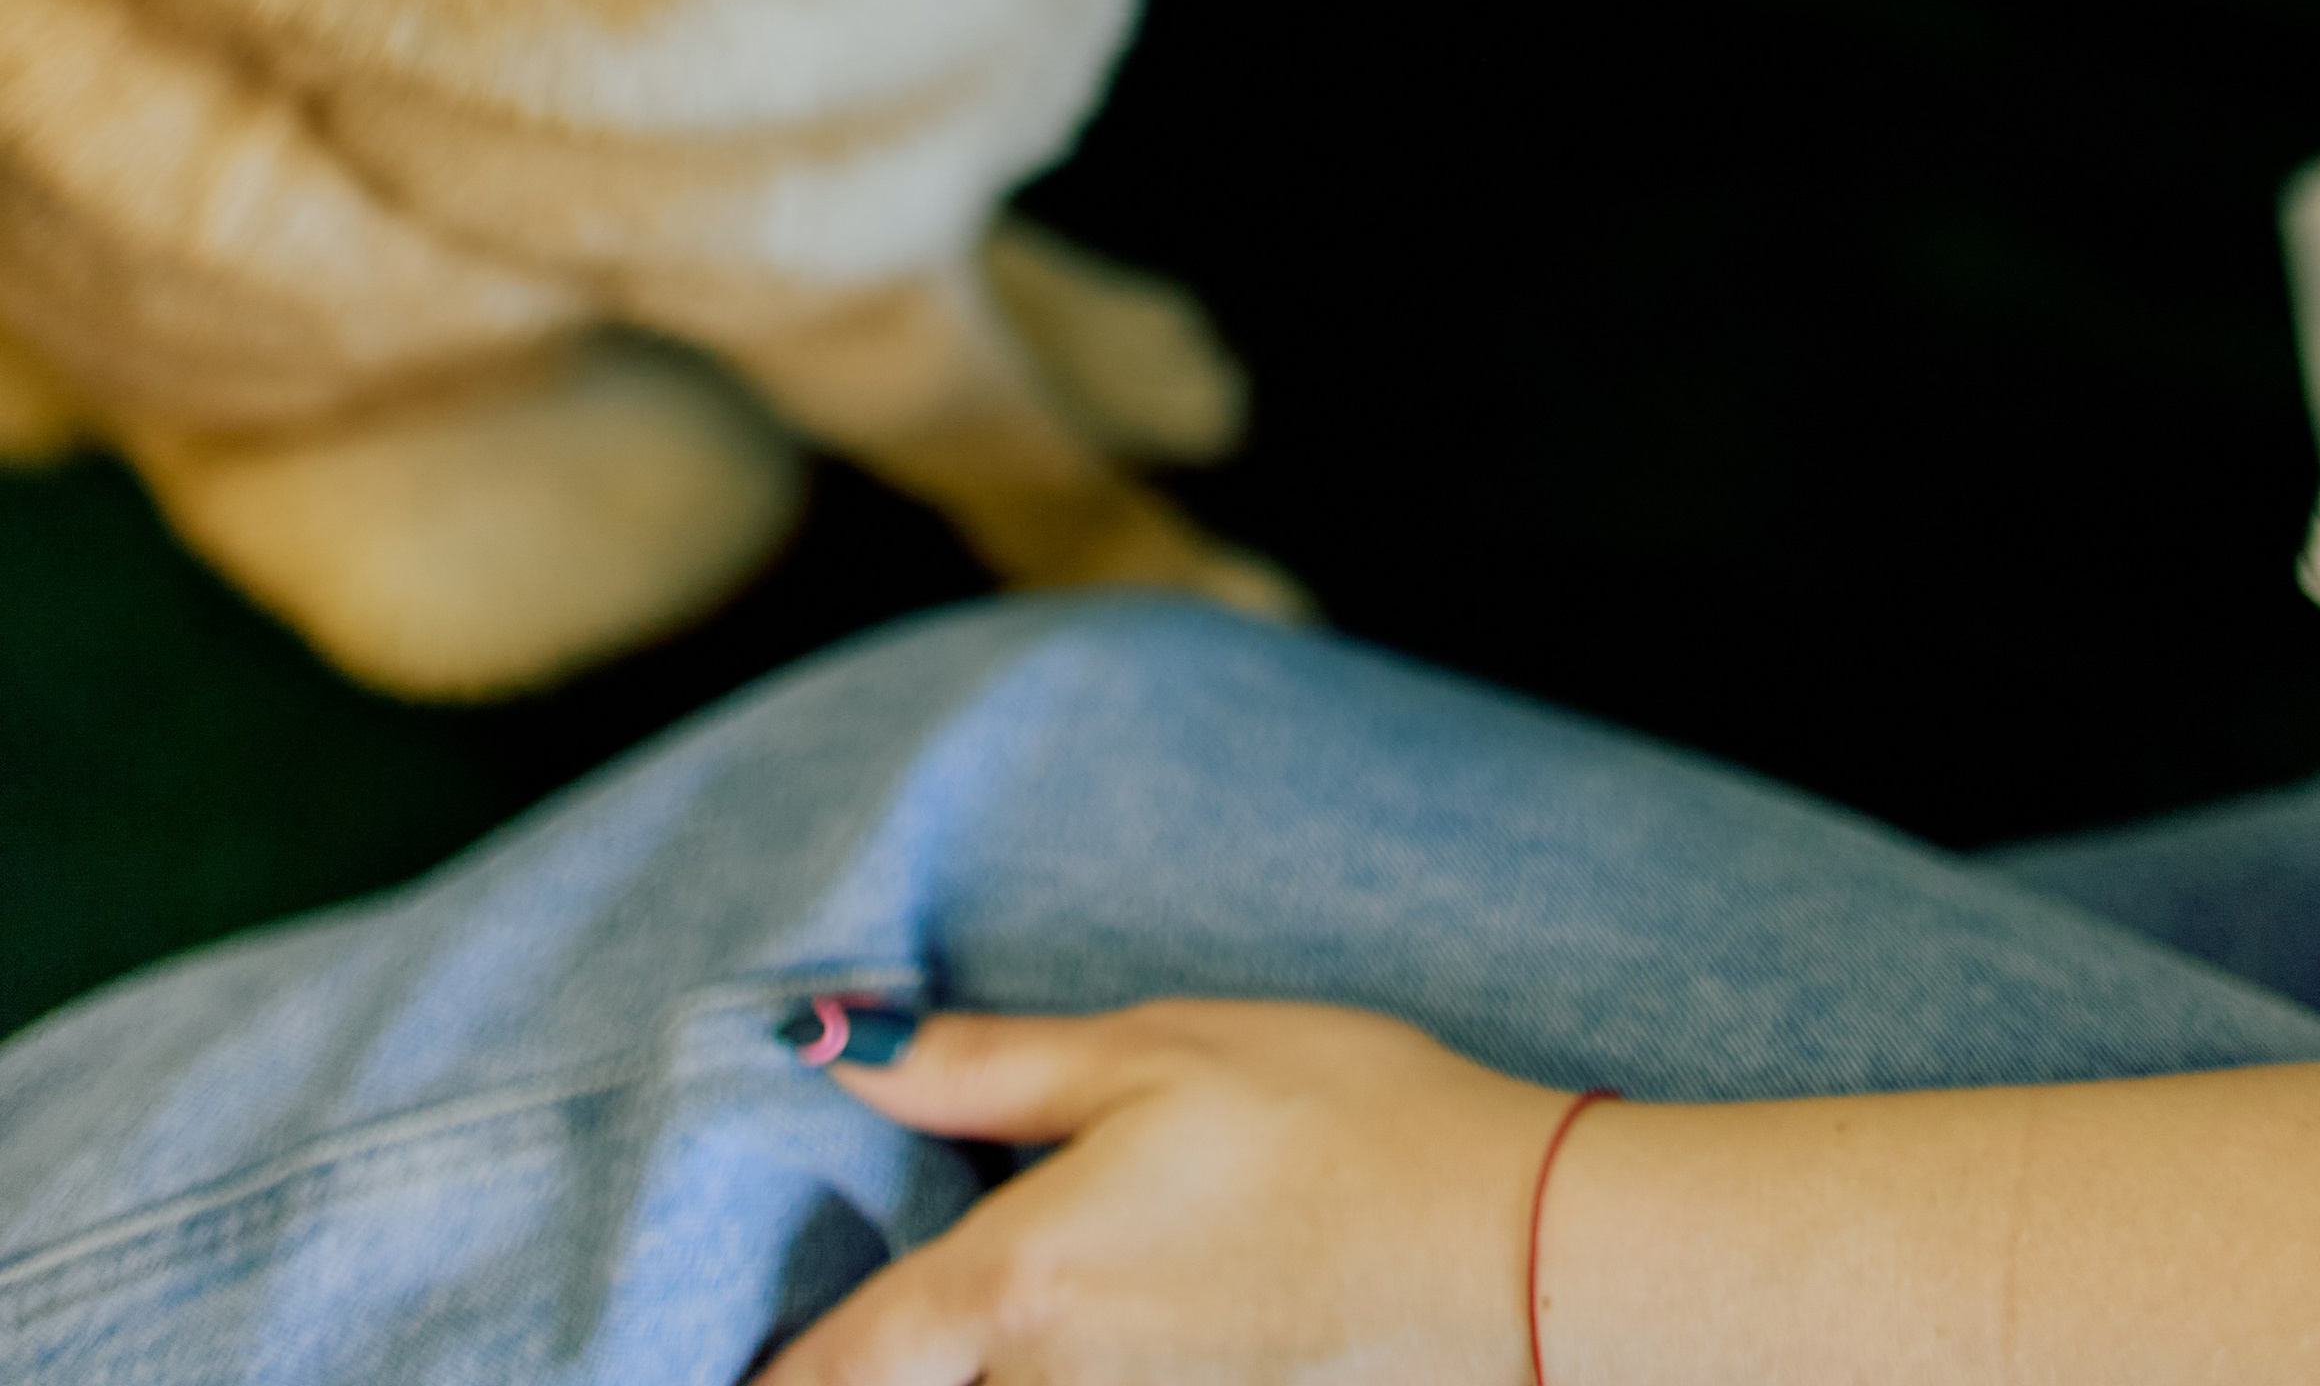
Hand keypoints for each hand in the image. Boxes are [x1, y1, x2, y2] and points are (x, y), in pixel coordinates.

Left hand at [764, 998, 1562, 1385]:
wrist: (1514, 1248)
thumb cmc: (1336, 1124)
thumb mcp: (1147, 1052)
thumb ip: (979, 1069)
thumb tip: (833, 1048)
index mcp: (1013, 1289)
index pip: (825, 1378)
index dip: (766, 1374)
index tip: (724, 1350)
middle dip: (892, 1343)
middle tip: (908, 1251)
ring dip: (980, 1346)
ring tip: (1034, 1248)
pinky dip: (1066, 1354)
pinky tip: (1131, 1279)